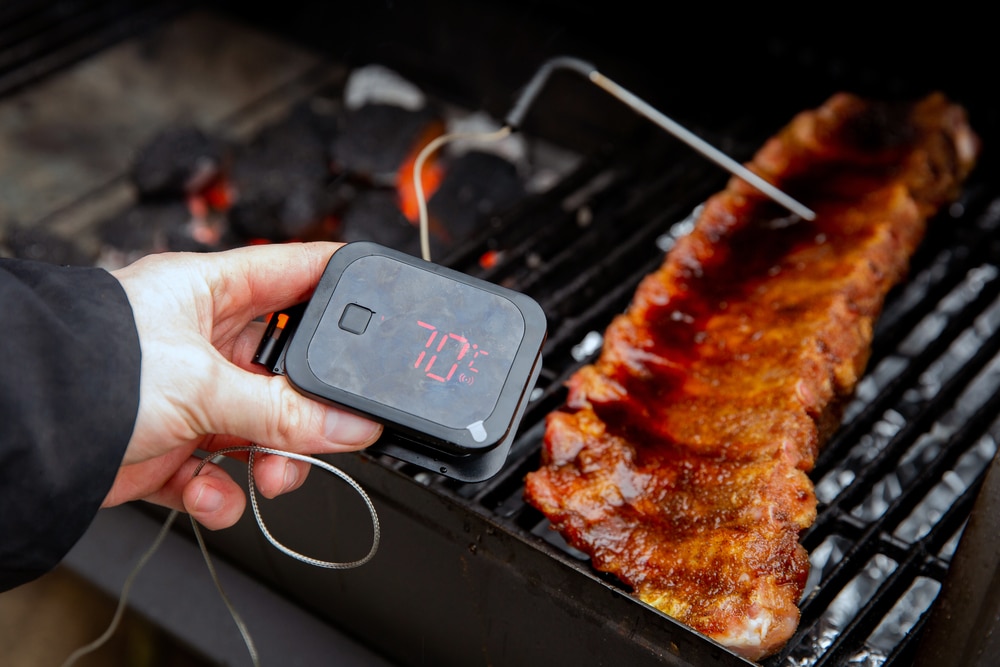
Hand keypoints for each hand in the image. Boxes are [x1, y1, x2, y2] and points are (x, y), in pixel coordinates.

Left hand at [103, 242, 382, 529]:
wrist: (25, 439)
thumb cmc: (91, 370)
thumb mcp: (204, 383)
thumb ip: (285, 411)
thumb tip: (351, 424)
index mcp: (212, 292)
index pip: (296, 273)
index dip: (340, 285)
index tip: (382, 304)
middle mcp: (204, 338)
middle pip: (288, 365)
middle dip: (308, 404)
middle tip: (329, 424)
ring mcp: (189, 392)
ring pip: (263, 424)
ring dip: (274, 457)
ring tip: (271, 474)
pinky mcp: (172, 444)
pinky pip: (221, 470)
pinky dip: (223, 491)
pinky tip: (214, 493)